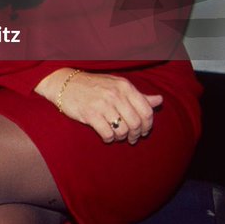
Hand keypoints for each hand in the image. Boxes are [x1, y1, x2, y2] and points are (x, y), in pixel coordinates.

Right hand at [36, 68, 161, 143]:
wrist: (65, 84)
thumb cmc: (94, 86)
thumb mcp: (117, 86)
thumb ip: (139, 95)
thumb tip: (160, 100)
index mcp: (125, 86)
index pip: (147, 111)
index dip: (147, 125)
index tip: (143, 130)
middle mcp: (115, 94)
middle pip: (136, 123)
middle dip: (136, 134)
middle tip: (132, 138)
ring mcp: (102, 104)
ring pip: (123, 130)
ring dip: (122, 137)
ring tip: (118, 136)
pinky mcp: (90, 114)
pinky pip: (108, 134)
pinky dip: (109, 139)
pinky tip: (106, 136)